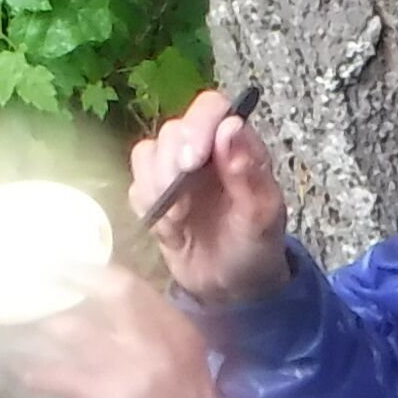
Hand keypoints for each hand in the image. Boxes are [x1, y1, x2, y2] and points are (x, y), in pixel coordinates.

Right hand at [128, 88, 293, 308]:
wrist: (232, 289)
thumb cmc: (255, 247)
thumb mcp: (262, 216)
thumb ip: (249, 171)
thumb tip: (231, 127)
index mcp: (236, 144)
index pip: (210, 108)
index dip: (196, 126)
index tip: (192, 161)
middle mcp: (204, 150)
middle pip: (172, 130)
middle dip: (171, 164)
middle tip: (181, 202)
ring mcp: (174, 172)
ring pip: (146, 154)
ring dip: (155, 186)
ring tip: (178, 220)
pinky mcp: (153, 196)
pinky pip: (134, 186)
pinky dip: (147, 208)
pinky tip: (169, 231)